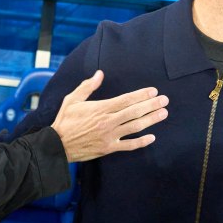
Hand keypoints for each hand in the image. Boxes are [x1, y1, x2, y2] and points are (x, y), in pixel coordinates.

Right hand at [51, 71, 167, 161]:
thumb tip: (100, 74)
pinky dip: (141, 142)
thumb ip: (87, 86)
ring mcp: (109, 136)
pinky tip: (152, 137)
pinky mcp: (108, 148)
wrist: (57, 145)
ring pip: (135, 127)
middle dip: (151, 105)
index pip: (125, 100)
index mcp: (100, 108)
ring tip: (163, 113)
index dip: (141, 95)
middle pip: (134, 112)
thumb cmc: (64, 121)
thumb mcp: (72, 100)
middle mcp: (107, 121)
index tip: (153, 91)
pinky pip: (128, 145)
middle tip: (165, 100)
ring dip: (151, 120)